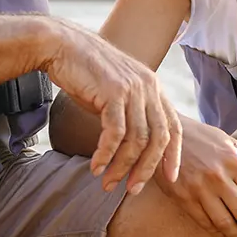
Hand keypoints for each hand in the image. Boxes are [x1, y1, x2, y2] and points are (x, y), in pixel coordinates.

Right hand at [43, 21, 181, 193]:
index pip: (174, 127)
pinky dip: (106, 155)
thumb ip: (131, 114)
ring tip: (107, 183)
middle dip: (146, 169)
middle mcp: (149, 87)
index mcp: (154, 88)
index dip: (174, 156)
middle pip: (159, 139)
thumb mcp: (117, 93)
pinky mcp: (113, 92)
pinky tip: (95, 167)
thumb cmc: (86, 74)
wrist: (62, 46)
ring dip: (122, 167)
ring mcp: (132, 89)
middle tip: (132, 190)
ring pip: (137, 140)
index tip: (169, 180)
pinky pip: (115, 133)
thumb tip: (135, 149)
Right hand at [162, 120, 236, 236]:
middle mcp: (218, 175)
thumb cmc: (203, 139)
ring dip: (235, 236)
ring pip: (223, 220)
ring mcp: (199, 188)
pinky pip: (204, 220)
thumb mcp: (231, 145)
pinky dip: (216, 232)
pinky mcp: (184, 197)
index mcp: (233, 161)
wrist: (165, 137)